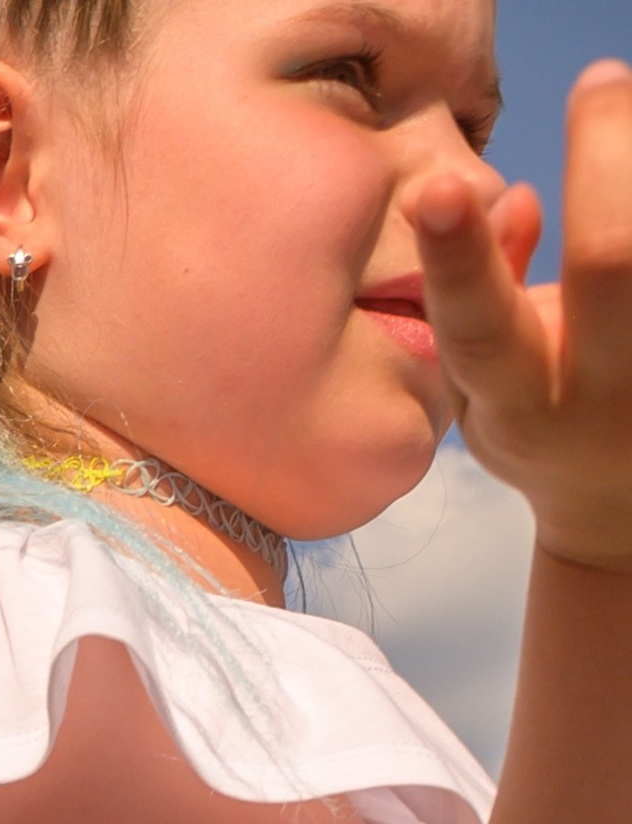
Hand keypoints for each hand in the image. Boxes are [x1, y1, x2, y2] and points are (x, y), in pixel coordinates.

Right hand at [416, 67, 631, 573]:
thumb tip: (523, 198)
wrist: (623, 507)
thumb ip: (480, 295)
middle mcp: (599, 390)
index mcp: (520, 403)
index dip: (460, 259)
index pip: (480, 327)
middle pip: (612, 259)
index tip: (442, 188)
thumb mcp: (484, 389)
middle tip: (600, 84)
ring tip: (621, 112)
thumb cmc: (540, 424)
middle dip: (603, 157)